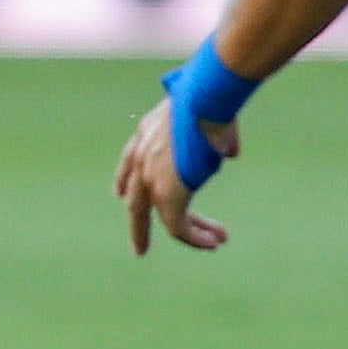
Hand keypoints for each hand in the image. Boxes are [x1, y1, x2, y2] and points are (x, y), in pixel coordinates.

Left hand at [113, 95, 232, 255]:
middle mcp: (142, 159)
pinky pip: (179, 228)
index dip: (123, 181)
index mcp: (145, 134)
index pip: (128, 163)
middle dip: (139, 228)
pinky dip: (196, 238)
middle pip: (135, 203)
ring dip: (192, 234)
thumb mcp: (205, 114)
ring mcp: (152, 179)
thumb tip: (229, 151)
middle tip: (139, 249)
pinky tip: (213, 242)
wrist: (203, 99)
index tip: (119, 194)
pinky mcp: (168, 196)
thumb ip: (214, 136)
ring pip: (165, 219)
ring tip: (215, 243)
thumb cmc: (212, 99)